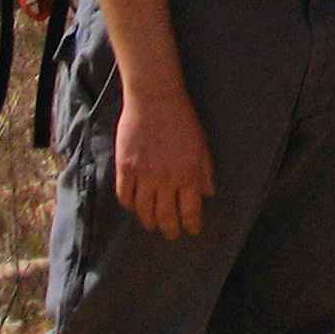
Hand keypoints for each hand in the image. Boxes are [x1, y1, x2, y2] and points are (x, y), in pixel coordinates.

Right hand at [114, 88, 216, 238]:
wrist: (155, 98)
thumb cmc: (182, 119)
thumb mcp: (201, 143)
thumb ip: (205, 170)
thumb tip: (209, 192)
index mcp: (188, 173)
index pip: (190, 210)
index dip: (191, 225)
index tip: (192, 231)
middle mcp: (166, 179)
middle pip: (165, 216)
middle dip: (170, 229)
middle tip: (172, 234)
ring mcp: (143, 174)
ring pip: (144, 211)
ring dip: (149, 222)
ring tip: (153, 225)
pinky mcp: (125, 167)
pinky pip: (125, 196)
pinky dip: (130, 205)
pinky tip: (135, 206)